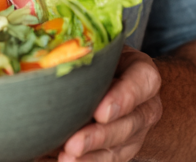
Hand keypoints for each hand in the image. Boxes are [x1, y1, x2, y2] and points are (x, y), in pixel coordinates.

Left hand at [46, 47, 161, 161]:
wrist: (121, 78)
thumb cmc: (104, 57)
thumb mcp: (101, 45)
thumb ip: (85, 48)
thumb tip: (50, 52)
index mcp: (143, 74)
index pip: (141, 84)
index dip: (123, 98)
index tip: (100, 112)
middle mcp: (146, 105)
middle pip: (128, 123)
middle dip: (100, 136)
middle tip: (74, 144)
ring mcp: (137, 130)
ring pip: (119, 147)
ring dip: (93, 155)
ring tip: (67, 158)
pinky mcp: (125, 148)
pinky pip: (111, 159)